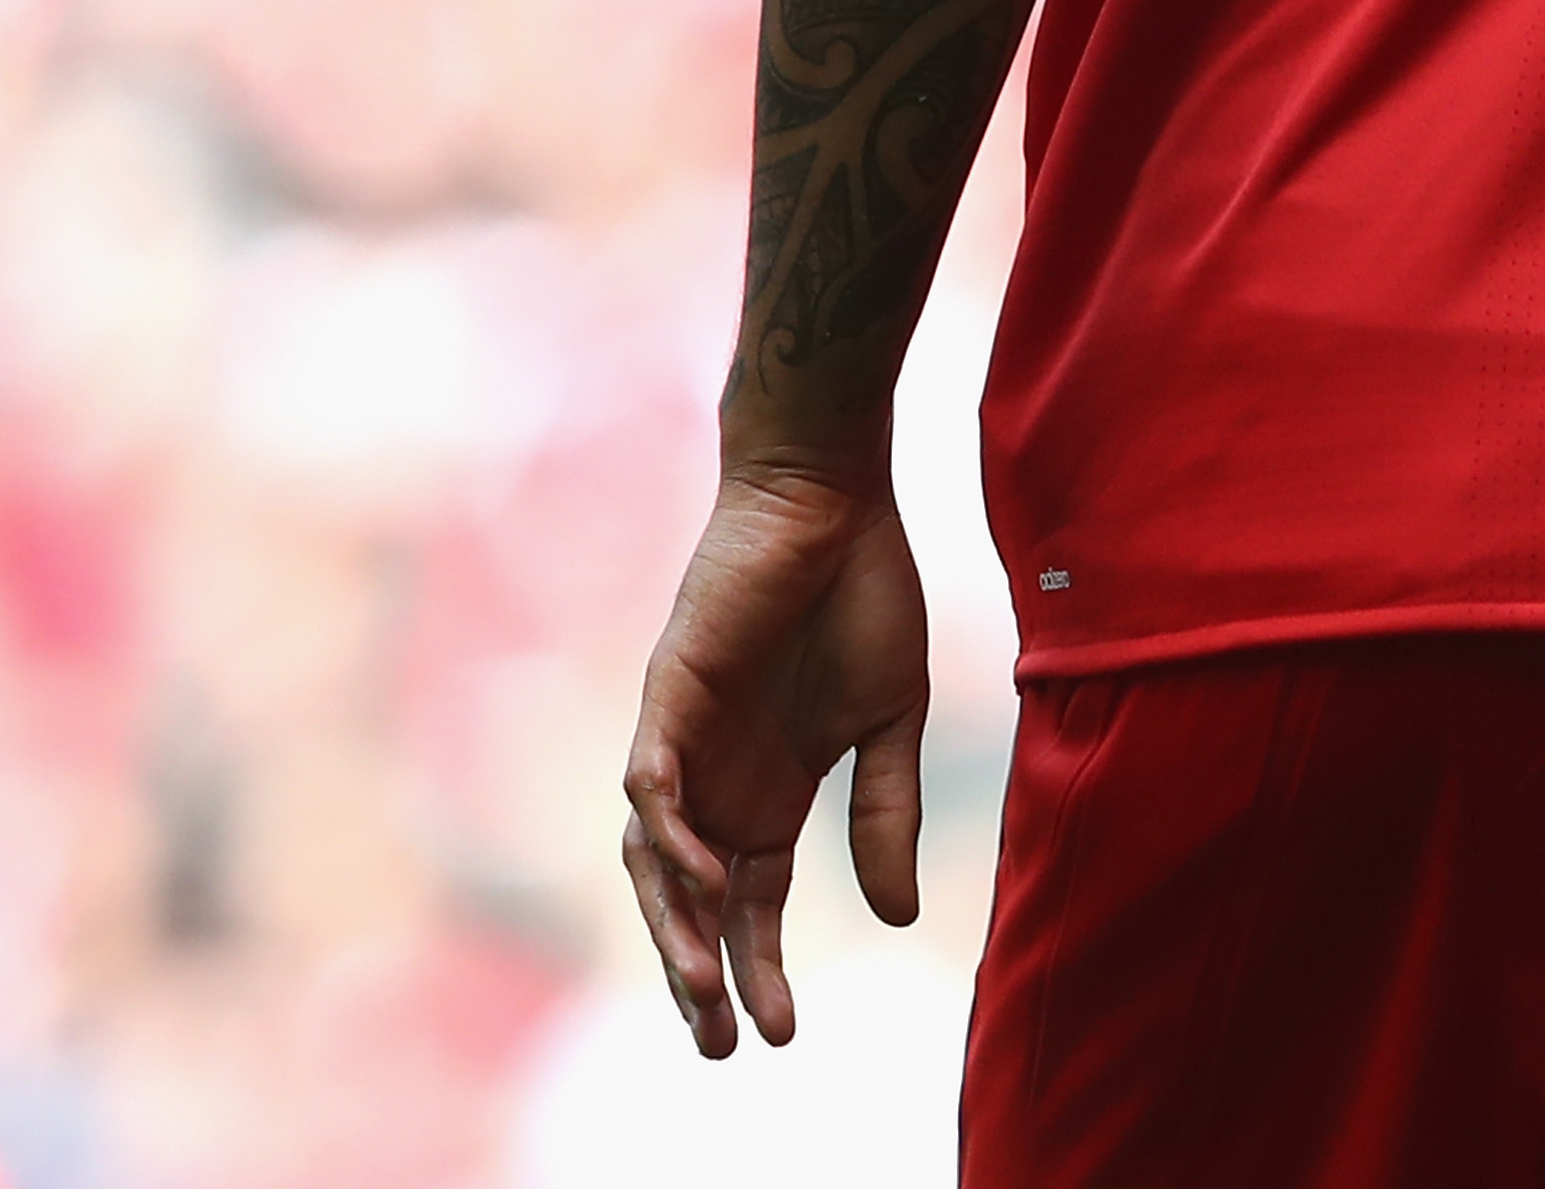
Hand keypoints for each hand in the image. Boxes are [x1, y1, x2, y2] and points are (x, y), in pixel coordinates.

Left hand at [617, 461, 931, 1055]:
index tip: (784, 1035)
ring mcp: (687, 736)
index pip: (750, 904)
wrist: (833, 498)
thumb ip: (885, 815)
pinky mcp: (670, 693)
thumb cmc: (862, 594)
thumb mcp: (888, 722)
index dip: (760, 969)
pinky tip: (707, 881)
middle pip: (691, 899)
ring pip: (656, 856)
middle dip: (700, 973)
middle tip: (720, 1047)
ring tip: (702, 989)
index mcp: (771, 788)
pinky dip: (672, 838)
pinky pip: (651, 784)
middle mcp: (719, 775)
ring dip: (673, 924)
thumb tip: (893, 919)